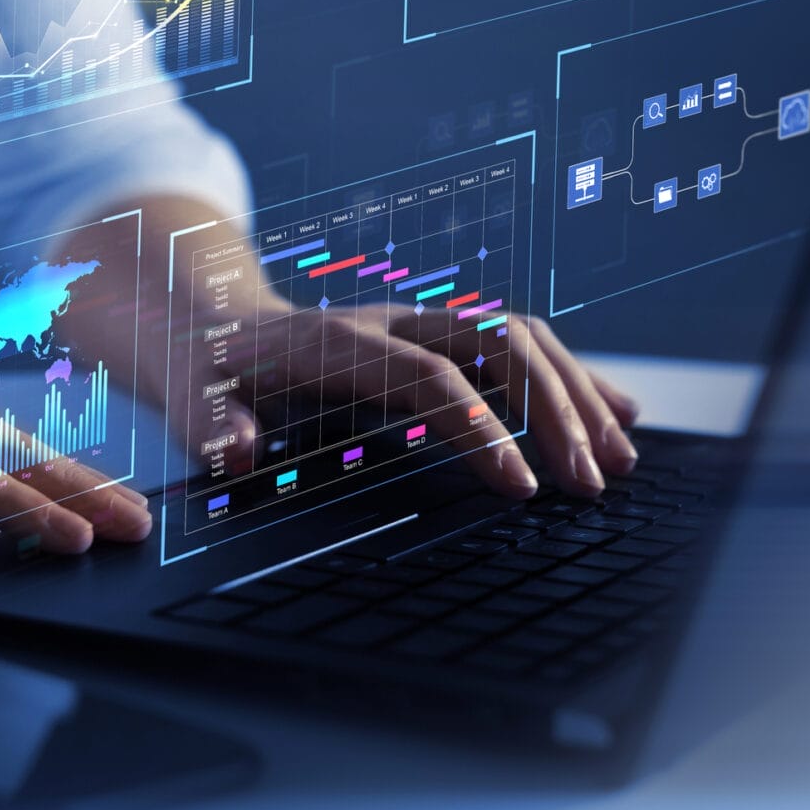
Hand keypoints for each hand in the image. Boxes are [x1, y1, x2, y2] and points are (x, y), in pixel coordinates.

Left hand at [189, 294, 638, 498]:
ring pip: (519, 338)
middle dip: (553, 410)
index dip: (480, 427)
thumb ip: (207, 420)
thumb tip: (231, 445)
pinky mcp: (436, 338)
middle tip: (592, 483)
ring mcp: (420, 324)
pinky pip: (517, 346)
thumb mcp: (186, 393)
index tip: (521, 489)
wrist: (207, 320)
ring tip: (623, 457)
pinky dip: (569, 378)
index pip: (430, 376)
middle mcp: (392, 321)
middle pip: (495, 344)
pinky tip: (616, 415)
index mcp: (339, 341)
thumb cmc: (204, 369)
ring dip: (577, 392)